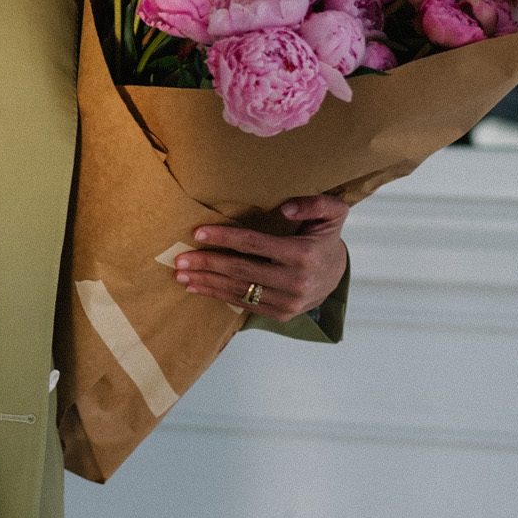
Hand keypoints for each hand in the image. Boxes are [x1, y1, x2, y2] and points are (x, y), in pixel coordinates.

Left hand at [174, 194, 348, 321]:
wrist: (337, 274)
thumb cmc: (326, 238)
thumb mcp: (332, 212)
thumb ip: (314, 203)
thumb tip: (284, 209)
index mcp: (303, 254)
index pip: (254, 244)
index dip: (224, 238)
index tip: (198, 233)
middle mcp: (295, 282)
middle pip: (240, 271)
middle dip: (207, 264)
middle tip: (179, 260)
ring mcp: (288, 302)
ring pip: (239, 291)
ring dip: (206, 283)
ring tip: (182, 275)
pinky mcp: (281, 314)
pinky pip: (244, 304)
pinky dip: (218, 295)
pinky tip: (199, 288)